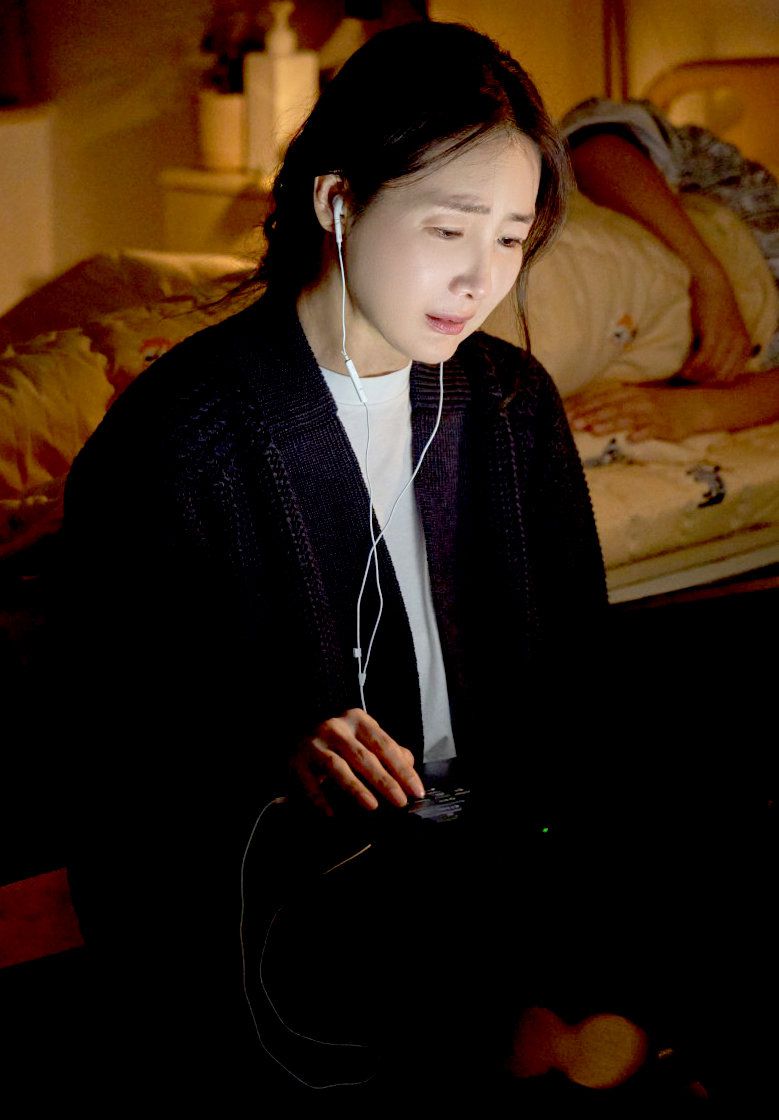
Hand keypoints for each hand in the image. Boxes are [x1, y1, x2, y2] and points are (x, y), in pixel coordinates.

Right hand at [289, 708, 424, 816]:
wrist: (297, 730)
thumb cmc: (339, 739)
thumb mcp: (364, 737)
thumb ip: (387, 750)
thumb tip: (409, 767)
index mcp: (357, 720)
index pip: (384, 746)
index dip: (402, 769)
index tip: (415, 790)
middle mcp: (335, 728)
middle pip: (363, 757)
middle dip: (384, 781)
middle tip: (400, 801)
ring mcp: (314, 743)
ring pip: (337, 767)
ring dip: (355, 787)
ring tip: (372, 805)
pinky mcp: (296, 760)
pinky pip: (309, 782)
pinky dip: (320, 798)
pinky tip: (331, 813)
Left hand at [566, 382, 708, 442]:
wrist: (695, 406)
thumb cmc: (660, 405)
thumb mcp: (637, 400)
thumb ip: (615, 406)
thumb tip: (588, 414)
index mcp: (630, 394)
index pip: (602, 398)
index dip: (584, 405)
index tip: (565, 413)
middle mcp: (638, 401)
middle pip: (611, 408)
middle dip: (591, 415)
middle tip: (573, 422)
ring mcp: (652, 414)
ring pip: (628, 418)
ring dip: (610, 423)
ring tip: (594, 430)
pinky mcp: (665, 426)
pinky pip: (652, 430)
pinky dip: (642, 434)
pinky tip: (631, 439)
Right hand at [678, 272, 753, 383]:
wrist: (710, 283)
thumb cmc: (713, 307)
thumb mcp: (725, 331)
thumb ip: (721, 349)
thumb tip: (705, 372)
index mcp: (744, 346)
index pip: (729, 377)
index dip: (712, 382)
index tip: (697, 381)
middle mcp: (739, 344)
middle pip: (720, 376)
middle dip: (703, 381)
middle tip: (688, 380)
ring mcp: (728, 340)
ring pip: (711, 370)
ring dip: (695, 376)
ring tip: (683, 375)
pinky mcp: (713, 334)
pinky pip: (703, 360)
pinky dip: (691, 368)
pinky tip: (683, 370)